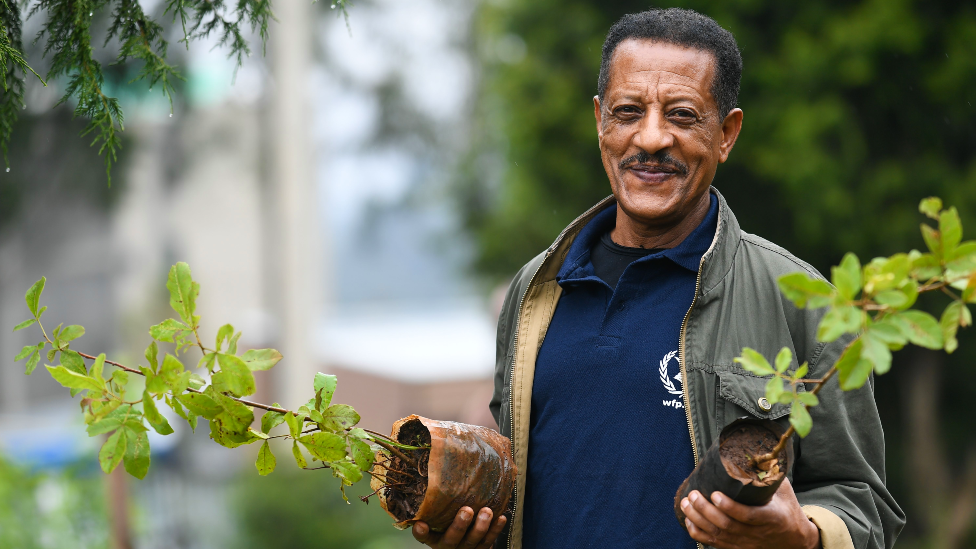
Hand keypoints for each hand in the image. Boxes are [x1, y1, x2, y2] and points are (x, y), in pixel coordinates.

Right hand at [412, 506, 506, 548]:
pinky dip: (495, 530)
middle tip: (467, 510)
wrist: (463, 540)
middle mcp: (447, 545)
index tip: (421, 524)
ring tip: (487, 511)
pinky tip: (501, 517)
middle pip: (451, 539)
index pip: (424, 536)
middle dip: (460, 525)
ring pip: (472, 541)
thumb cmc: (447, 517)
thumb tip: (438, 463)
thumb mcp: (439, 514)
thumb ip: (437, 500)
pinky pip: (488, 542)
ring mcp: (464, 548)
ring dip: (481, 527)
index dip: (422, 532)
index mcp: (434, 536)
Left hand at [680, 478, 820, 548]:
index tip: (714, 494)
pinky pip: (715, 544)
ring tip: (686, 503)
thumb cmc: (788, 510)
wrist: (794, 540)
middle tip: (693, 494)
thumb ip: (771, 473)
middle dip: (706, 510)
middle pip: (727, 526)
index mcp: (770, 518)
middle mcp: (757, 534)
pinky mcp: (738, 548)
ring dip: (698, 520)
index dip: (729, 507)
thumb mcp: (784, 491)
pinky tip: (689, 520)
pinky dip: (699, 533)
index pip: (748, 516)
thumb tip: (756, 450)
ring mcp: (746, 543)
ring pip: (718, 535)